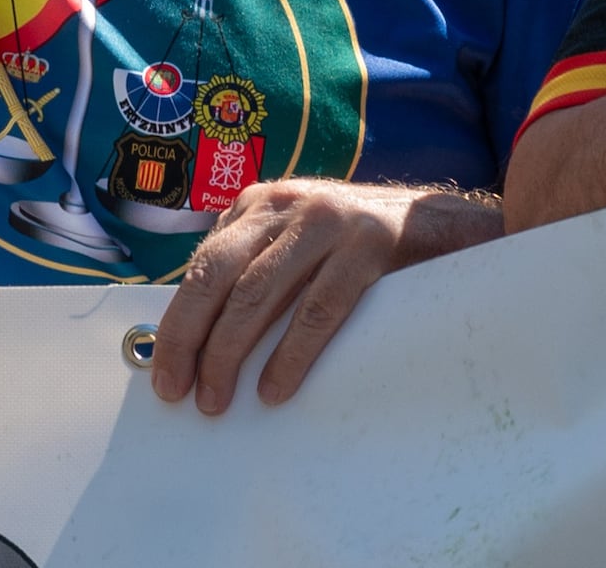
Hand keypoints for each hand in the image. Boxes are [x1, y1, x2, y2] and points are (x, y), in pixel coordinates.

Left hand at [142, 178, 492, 414]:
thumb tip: (199, 340)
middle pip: (217, 275)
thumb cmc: (360, 251)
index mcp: (260, 205)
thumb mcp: (299, 244)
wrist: (442, 225)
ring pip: (258, 292)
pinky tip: (275, 389)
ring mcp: (327, 221)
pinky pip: (317, 308)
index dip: (177, 322)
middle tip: (178, 392)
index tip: (163, 373)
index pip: (202, 266)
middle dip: (190, 338)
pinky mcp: (368, 245)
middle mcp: (286, 205)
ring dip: (229, 353)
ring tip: (218, 400)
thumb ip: (256, 269)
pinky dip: (289, 354)